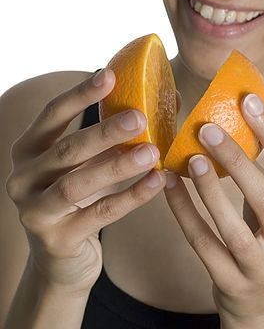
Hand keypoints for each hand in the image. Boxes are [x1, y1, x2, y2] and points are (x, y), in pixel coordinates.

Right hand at [6, 69, 166, 293]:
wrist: (62, 259)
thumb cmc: (81, 198)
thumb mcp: (90, 162)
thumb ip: (117, 134)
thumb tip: (170, 97)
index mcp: (28, 149)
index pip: (52, 114)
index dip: (80, 94)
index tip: (110, 75)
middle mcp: (22, 178)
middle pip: (66, 149)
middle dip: (104, 131)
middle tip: (140, 117)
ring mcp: (34, 212)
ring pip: (77, 184)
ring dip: (117, 165)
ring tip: (152, 152)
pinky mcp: (55, 240)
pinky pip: (98, 215)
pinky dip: (130, 197)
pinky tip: (157, 182)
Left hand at [163, 93, 263, 326]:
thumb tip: (239, 117)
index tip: (248, 101)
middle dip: (235, 159)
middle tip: (206, 127)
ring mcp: (260, 266)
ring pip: (233, 227)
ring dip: (209, 190)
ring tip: (189, 156)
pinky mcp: (231, 282)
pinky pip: (203, 245)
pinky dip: (184, 214)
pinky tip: (169, 185)